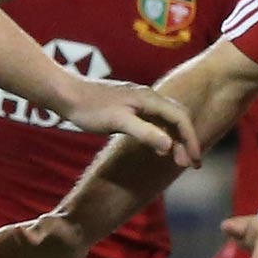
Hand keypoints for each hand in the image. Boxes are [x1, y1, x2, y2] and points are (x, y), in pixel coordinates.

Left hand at [57, 78, 201, 166]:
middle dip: (187, 141)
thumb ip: (145, 133)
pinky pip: (156, 120)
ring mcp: (140, 100)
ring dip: (176, 139)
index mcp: (150, 99)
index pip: (181, 119)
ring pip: (168, 120)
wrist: (64, 93)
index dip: (191, 140)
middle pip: (179, 118)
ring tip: (176, 159)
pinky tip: (157, 147)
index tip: (194, 161)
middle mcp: (149, 97)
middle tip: (189, 164)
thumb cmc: (89, 108)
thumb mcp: (117, 122)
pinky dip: (163, 135)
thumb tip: (169, 146)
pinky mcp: (130, 106)